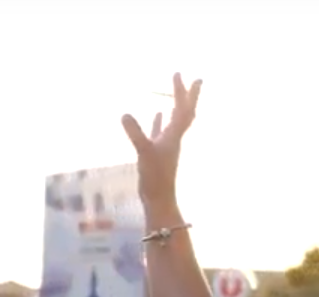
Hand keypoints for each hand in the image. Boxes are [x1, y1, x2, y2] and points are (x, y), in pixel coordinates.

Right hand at [122, 73, 200, 204]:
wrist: (158, 199)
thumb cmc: (155, 178)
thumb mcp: (144, 153)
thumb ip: (136, 133)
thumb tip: (124, 114)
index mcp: (175, 135)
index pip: (183, 109)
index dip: (184, 92)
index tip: (184, 74)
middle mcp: (174, 137)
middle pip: (185, 112)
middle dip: (188, 95)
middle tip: (194, 78)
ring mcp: (167, 144)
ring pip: (174, 120)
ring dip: (176, 104)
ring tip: (177, 91)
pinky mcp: (157, 152)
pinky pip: (159, 131)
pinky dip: (159, 120)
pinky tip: (157, 113)